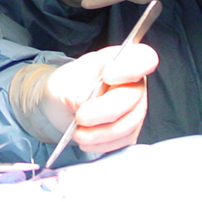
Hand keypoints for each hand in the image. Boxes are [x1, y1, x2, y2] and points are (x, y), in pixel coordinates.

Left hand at [9, 43, 158, 155]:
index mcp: (118, 61)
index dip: (131, 68)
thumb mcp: (60, 85)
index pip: (144, 58)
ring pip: (131, 122)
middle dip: (106, 110)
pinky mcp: (129, 129)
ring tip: (79, 134)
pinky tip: (86, 142)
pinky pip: (125, 140)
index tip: (107, 76)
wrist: (57, 108)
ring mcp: (133, 107)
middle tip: (80, 117)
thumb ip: (75, 92)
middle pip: (134, 96)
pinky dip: (104, 144)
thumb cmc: (62, 88)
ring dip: (104, 132)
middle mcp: (131, 83)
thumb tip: (86, 104)